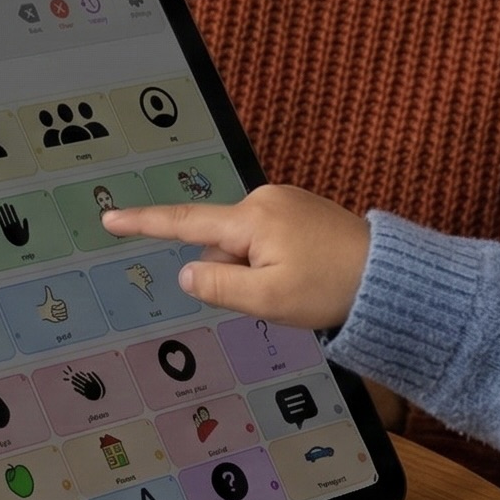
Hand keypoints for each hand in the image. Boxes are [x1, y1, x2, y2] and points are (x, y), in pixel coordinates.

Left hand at [36, 286, 68, 323]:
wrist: (47, 312)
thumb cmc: (48, 306)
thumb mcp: (48, 299)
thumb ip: (48, 293)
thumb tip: (46, 286)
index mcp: (62, 302)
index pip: (61, 306)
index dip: (56, 307)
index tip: (52, 306)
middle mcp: (64, 307)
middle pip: (61, 310)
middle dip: (55, 311)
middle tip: (52, 311)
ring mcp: (65, 312)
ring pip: (62, 314)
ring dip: (57, 315)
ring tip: (53, 314)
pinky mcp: (64, 317)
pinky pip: (64, 317)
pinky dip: (59, 318)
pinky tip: (56, 317)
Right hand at [100, 186, 368, 330]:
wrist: (388, 277)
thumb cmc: (331, 289)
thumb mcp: (267, 299)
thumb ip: (218, 286)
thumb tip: (187, 272)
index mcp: (252, 218)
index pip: (184, 222)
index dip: (144, 223)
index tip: (111, 218)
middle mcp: (266, 200)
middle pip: (220, 243)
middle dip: (234, 273)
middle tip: (277, 294)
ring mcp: (286, 202)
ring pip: (245, 245)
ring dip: (257, 271)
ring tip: (300, 286)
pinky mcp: (302, 210)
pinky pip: (268, 240)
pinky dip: (274, 263)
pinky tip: (305, 276)